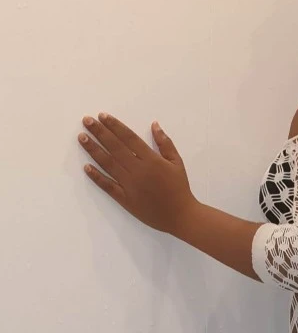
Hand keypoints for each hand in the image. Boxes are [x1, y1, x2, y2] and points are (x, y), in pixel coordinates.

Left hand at [78, 113, 194, 233]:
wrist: (180, 216)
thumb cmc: (179, 188)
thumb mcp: (177, 162)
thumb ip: (165, 143)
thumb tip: (154, 125)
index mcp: (151, 160)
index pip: (129, 138)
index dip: (115, 126)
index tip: (102, 116)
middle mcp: (138, 170)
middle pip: (115, 147)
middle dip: (100, 132)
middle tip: (86, 120)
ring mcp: (129, 185)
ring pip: (108, 164)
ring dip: (94, 150)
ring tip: (82, 138)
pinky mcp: (125, 199)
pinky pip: (108, 186)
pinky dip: (96, 177)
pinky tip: (86, 167)